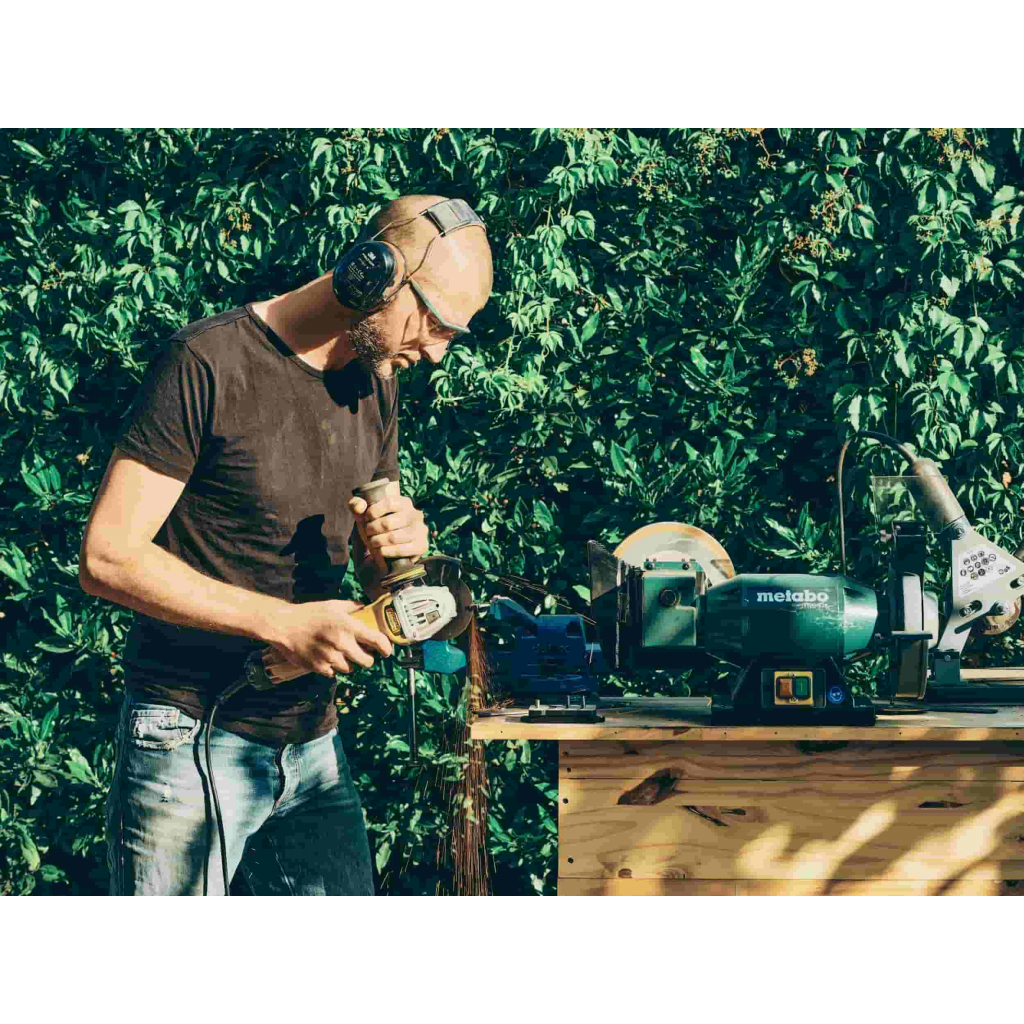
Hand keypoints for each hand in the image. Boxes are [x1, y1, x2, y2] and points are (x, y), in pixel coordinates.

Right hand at [270, 599, 393, 677]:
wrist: (284, 626)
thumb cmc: (309, 614)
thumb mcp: (333, 605)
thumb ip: (352, 607)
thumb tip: (364, 607)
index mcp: (348, 627)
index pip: (376, 641)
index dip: (386, 648)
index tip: (387, 651)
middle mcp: (341, 644)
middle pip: (367, 662)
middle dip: (367, 658)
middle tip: (363, 653)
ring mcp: (330, 658)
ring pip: (350, 669)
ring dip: (349, 663)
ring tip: (341, 654)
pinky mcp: (319, 668)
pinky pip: (334, 673)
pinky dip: (333, 668)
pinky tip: (327, 657)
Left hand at [348, 485, 429, 571]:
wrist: (387, 552)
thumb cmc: (376, 529)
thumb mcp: (364, 516)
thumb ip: (356, 505)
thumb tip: (360, 507)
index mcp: (404, 503)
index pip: (389, 503)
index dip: (374, 511)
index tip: (366, 518)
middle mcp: (416, 514)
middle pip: (388, 522)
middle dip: (372, 529)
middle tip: (368, 533)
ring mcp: (421, 531)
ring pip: (394, 537)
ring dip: (377, 541)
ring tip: (373, 542)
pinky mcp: (422, 546)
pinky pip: (400, 550)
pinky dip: (386, 551)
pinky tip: (380, 551)